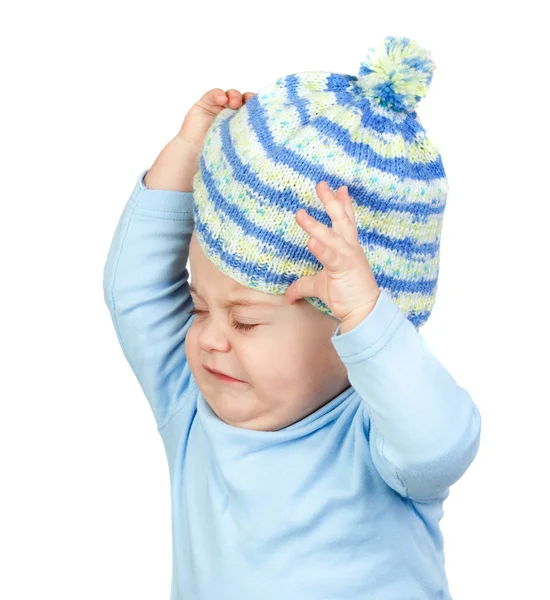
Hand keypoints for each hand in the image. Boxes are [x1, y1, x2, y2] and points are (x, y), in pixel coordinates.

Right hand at [146, 89, 254, 191]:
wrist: (193, 157)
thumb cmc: (215, 156)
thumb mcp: (237, 148)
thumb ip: (249, 140)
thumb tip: (270, 144)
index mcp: (243, 124)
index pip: (254, 111)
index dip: (259, 107)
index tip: (264, 110)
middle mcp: (232, 114)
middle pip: (244, 100)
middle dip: (249, 99)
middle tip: (250, 103)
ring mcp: (219, 108)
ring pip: (230, 94)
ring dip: (235, 96)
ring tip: (234, 103)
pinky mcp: (205, 103)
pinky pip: (213, 94)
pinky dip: (218, 94)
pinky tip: (222, 99)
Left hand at [285, 182, 380, 327]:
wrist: (364, 311)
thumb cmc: (346, 294)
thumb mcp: (320, 286)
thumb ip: (303, 286)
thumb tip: (288, 295)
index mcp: (348, 247)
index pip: (346, 221)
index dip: (343, 204)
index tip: (340, 187)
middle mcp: (349, 248)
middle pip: (340, 219)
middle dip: (331, 201)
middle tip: (322, 184)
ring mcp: (347, 257)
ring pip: (331, 237)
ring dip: (315, 225)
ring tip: (300, 214)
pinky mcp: (344, 269)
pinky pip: (331, 257)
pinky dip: (321, 249)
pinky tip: (311, 241)